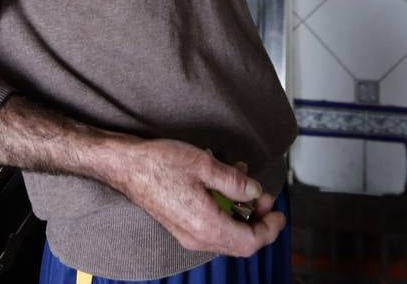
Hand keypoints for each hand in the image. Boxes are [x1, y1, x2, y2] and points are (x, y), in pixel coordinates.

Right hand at [113, 139, 282, 256]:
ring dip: (241, 212)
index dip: (269, 230)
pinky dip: (225, 209)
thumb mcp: (205, 165)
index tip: (279, 213)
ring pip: (226, 234)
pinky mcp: (181, 226)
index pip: (249, 242)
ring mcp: (187, 234)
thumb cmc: (160, 164)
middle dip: (258, 221)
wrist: (126, 166)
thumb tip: (255, 192)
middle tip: (264, 197)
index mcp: (206, 225)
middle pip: (239, 243)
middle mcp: (197, 237)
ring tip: (245, 183)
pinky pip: (212, 226)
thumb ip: (235, 182)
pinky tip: (225, 184)